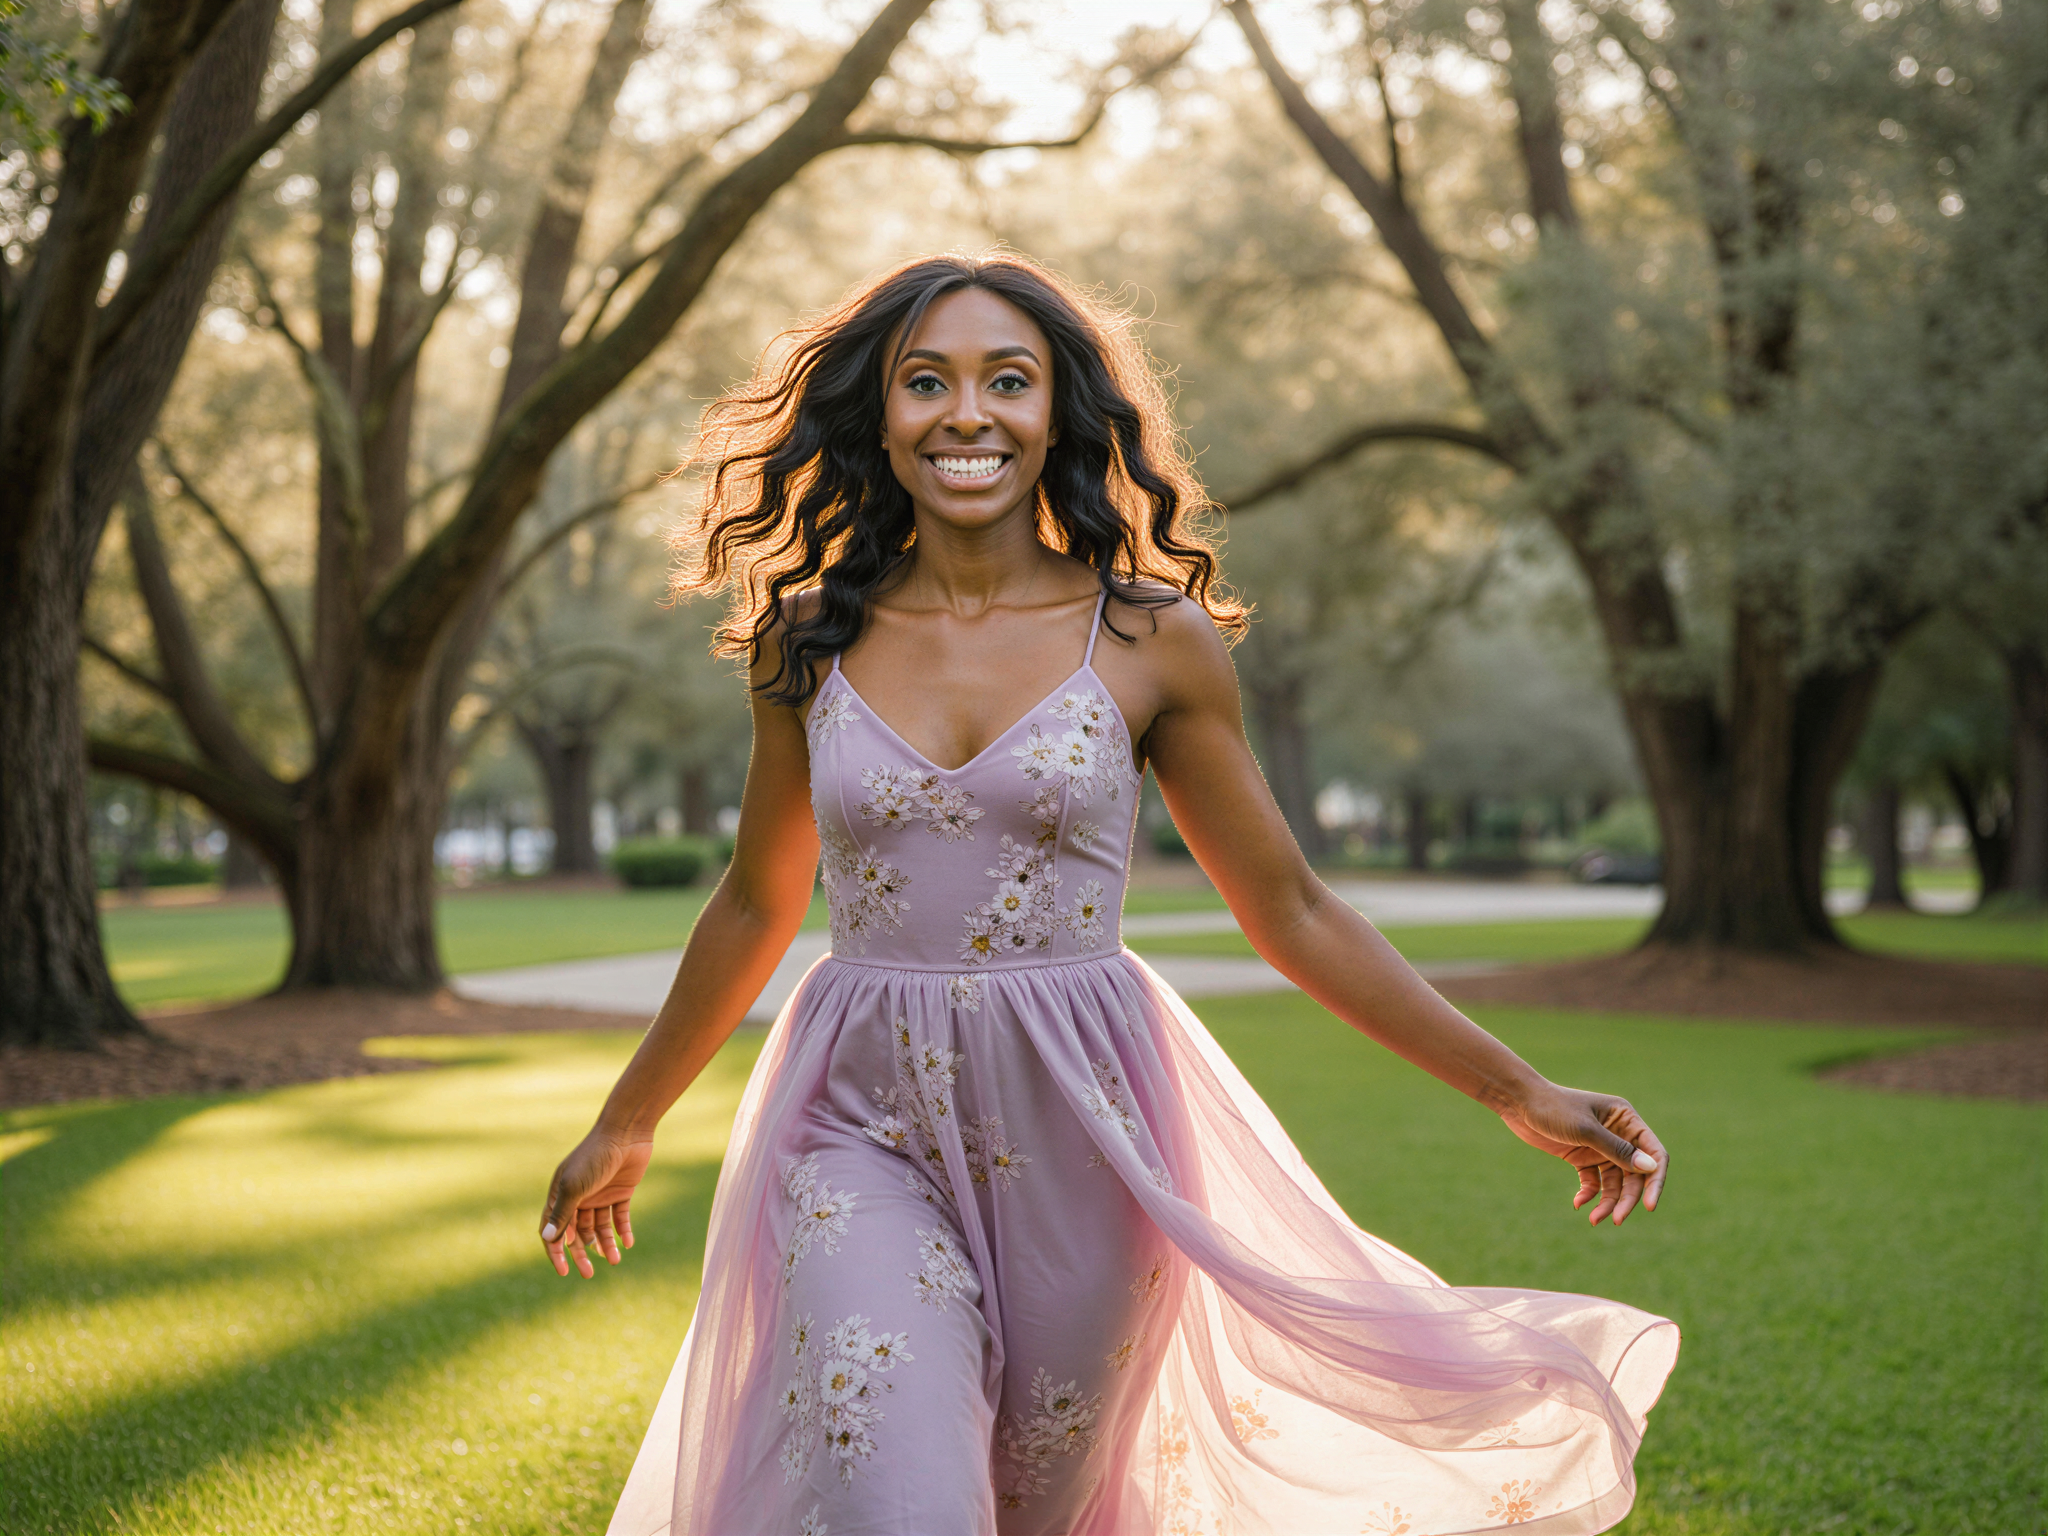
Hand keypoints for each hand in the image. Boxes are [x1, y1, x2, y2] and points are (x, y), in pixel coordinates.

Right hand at [539, 1129, 652, 1277]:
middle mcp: (579, 1196)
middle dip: (581, 1254)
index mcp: (560, 1194)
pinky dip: (623, 1230)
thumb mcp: (575, 1186)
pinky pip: (619, 1216)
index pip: (552, 1229)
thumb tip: (548, 1239)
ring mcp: (600, 1194)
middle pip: (576, 1233)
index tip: (564, 1271)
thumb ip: (562, 1213)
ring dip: (605, 1244)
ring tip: (614, 1260)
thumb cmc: (594, 1157)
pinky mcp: (621, 1191)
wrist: (626, 1132)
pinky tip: (628, 1243)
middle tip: (589, 1274)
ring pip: (600, 1227)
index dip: (556, 1251)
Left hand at [1499, 1082, 1667, 1226]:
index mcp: (1626, 1119)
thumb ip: (1617, 1150)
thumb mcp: (1586, 1130)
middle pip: (1634, 1174)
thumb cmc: (1553, 1107)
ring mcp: (1599, 1147)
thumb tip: (1651, 1168)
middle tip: (1617, 1220)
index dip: (1655, 1180)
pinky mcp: (1581, 1157)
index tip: (1650, 1206)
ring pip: (1614, 1182)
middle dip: (1627, 1198)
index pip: (1654, 1153)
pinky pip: (1593, 1182)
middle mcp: (1618, 1134)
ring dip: (1607, 1202)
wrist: (1518, 1102)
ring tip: (1594, 1219)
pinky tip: (1578, 1204)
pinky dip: (1589, 1194)